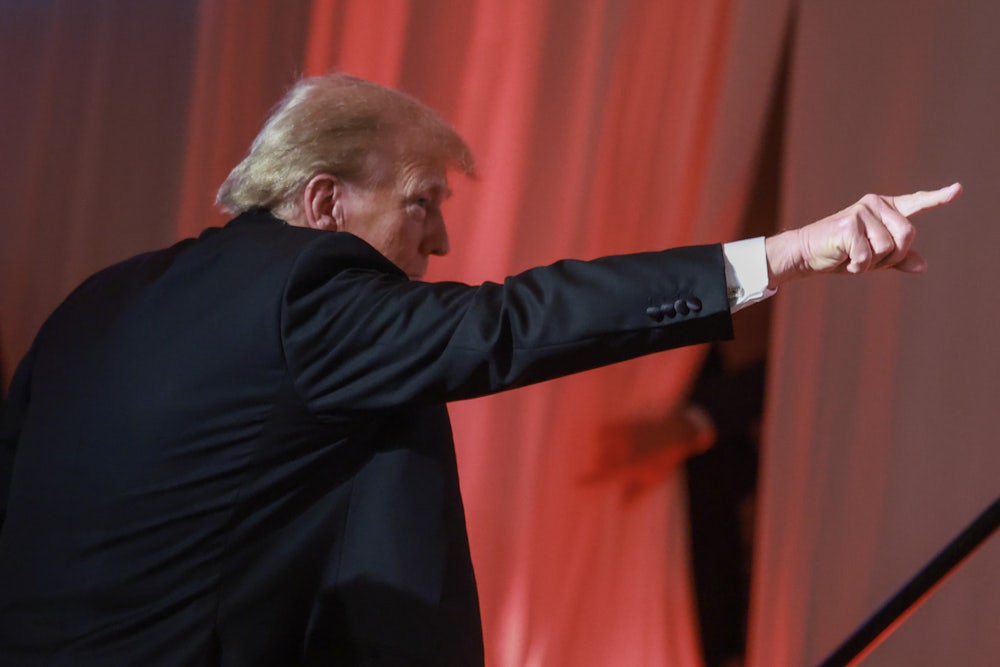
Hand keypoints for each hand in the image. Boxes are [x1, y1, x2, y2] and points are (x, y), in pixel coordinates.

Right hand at [765, 183, 961, 287]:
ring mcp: (862, 212)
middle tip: (869, 258)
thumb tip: (923, 266)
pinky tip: (844, 259)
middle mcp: (875, 204)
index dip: (939, 198)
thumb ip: (899, 259)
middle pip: (908, 235)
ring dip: (872, 263)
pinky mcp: (849, 225)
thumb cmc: (840, 254)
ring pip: (888, 248)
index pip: (917, 203)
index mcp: (884, 208)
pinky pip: (868, 255)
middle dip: (892, 256)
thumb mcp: (874, 257)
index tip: (958, 190)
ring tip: (853, 257)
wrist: (806, 254)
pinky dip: (858, 265)